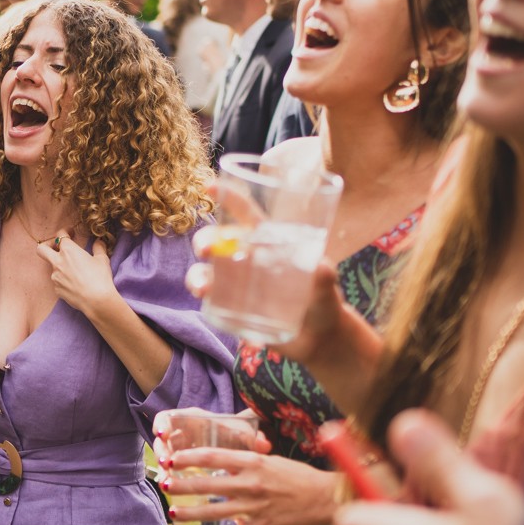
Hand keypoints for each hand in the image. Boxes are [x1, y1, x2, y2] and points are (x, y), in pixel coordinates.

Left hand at [36, 235, 117, 319]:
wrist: (97, 301)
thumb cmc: (100, 278)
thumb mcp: (102, 260)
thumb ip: (98, 248)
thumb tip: (98, 242)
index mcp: (68, 251)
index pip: (60, 235)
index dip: (65, 232)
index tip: (70, 234)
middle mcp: (58, 262)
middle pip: (42, 249)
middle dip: (47, 245)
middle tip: (58, 247)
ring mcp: (55, 277)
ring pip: (53, 267)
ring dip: (61, 265)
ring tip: (77, 271)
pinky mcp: (57, 289)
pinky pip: (58, 281)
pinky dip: (65, 279)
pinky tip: (76, 284)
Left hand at [161, 446, 338, 524]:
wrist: (325, 497)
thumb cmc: (298, 475)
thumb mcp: (271, 459)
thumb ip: (247, 458)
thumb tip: (226, 455)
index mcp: (252, 461)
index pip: (212, 457)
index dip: (188, 459)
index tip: (172, 460)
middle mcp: (251, 482)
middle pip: (208, 484)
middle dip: (182, 485)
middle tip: (164, 484)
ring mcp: (256, 506)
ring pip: (216, 511)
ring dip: (192, 513)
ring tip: (174, 512)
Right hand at [188, 208, 384, 412]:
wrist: (320, 337)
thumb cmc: (324, 300)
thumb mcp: (326, 285)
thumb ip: (324, 277)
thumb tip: (322, 268)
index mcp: (267, 242)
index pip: (245, 213)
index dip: (228, 197)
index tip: (210, 186)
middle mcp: (246, 259)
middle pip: (216, 241)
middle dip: (205, 240)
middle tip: (205, 250)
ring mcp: (236, 285)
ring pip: (205, 273)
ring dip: (197, 277)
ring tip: (202, 290)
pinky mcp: (232, 310)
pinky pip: (213, 305)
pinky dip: (212, 309)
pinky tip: (223, 318)